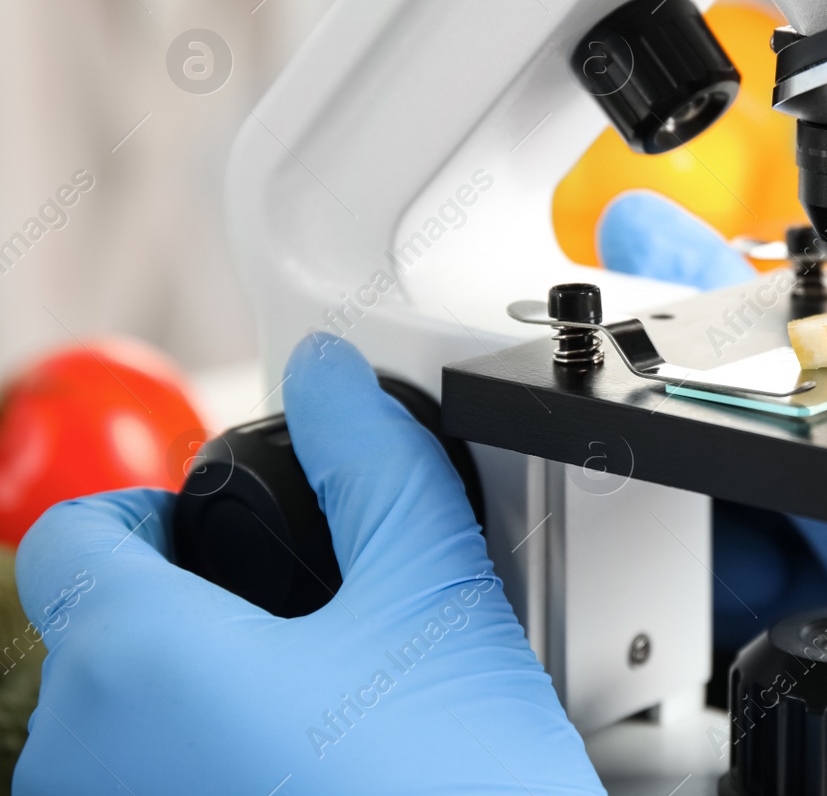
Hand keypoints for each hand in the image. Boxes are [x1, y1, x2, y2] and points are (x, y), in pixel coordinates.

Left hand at [13, 336, 603, 795]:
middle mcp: (82, 766)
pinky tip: (310, 785)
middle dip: (199, 620)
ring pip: (123, 733)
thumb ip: (377, 467)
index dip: (148, 510)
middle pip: (101, 639)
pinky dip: (208, 774)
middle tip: (314, 642)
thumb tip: (333, 385)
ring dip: (202, 709)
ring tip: (324, 728)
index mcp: (137, 666)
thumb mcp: (437, 605)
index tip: (207, 532)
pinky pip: (151, 791)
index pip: (75, 538)